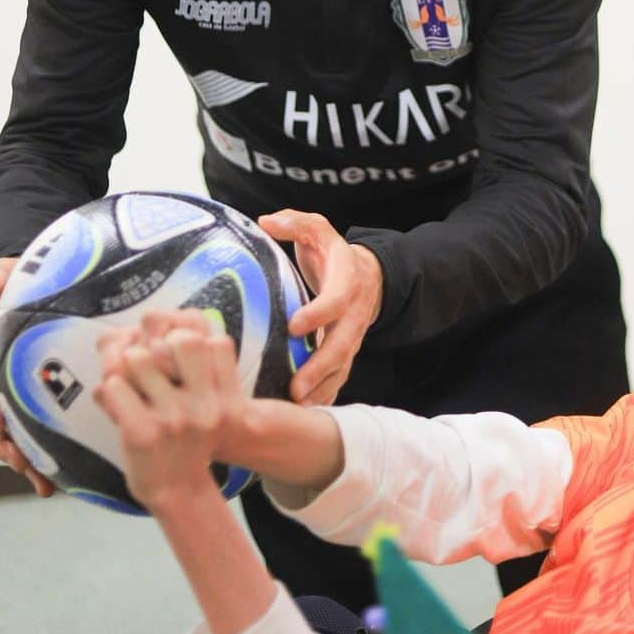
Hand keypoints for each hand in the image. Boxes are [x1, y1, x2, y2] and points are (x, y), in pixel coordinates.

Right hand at [0, 257, 54, 496]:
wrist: (33, 286)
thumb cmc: (18, 280)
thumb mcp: (8, 272)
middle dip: (4, 447)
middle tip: (26, 467)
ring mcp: (12, 390)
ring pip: (9, 433)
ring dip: (23, 460)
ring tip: (44, 483)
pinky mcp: (34, 398)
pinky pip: (33, 429)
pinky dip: (43, 452)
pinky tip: (60, 474)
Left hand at [95, 318, 241, 512]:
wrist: (178, 492)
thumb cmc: (191, 443)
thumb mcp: (213, 409)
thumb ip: (206, 372)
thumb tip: (168, 328)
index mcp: (224, 399)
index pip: (217, 341)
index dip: (194, 338)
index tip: (177, 350)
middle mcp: (204, 406)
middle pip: (183, 339)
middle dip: (162, 342)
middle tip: (150, 359)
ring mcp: (172, 419)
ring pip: (139, 357)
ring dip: (129, 364)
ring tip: (131, 381)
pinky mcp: (140, 432)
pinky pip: (114, 385)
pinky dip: (110, 390)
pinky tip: (119, 402)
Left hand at [259, 211, 382, 406]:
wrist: (367, 276)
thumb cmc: (331, 253)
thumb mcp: (317, 229)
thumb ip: (296, 223)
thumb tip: (267, 222)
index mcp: (347, 281)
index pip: (337, 300)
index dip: (319, 313)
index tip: (294, 326)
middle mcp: (353, 313)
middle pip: (341, 345)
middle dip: (319, 368)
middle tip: (296, 387)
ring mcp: (351, 337)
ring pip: (341, 368)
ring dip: (321, 388)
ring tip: (296, 406)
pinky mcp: (345, 354)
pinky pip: (338, 378)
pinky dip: (323, 395)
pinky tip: (303, 412)